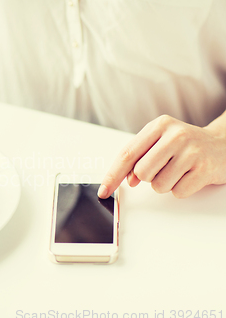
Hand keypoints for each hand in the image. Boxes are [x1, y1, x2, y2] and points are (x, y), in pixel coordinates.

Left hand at [98, 115, 225, 198]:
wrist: (223, 145)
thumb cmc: (185, 145)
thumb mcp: (159, 142)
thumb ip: (139, 157)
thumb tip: (127, 179)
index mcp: (159, 125)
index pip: (127, 154)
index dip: (113, 174)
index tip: (103, 190)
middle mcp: (175, 135)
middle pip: (141, 172)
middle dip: (148, 177)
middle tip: (164, 167)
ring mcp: (192, 151)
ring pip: (158, 185)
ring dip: (165, 183)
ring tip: (179, 170)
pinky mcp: (204, 169)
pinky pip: (177, 192)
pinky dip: (181, 189)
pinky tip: (190, 175)